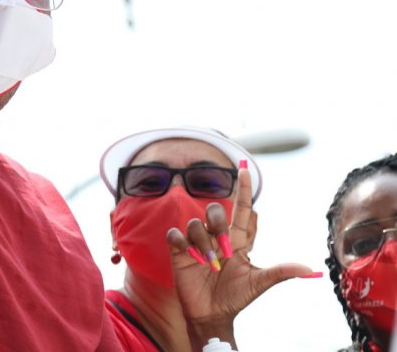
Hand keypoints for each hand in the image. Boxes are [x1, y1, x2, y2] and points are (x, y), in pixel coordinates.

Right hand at [165, 164, 314, 346]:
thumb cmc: (236, 298)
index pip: (242, 209)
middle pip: (215, 211)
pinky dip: (181, 242)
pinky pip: (175, 234)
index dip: (243, 189)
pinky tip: (188, 255)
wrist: (212, 315)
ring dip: (203, 243)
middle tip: (223, 250)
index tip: (244, 169)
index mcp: (238, 240)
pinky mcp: (179, 250)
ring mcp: (197, 242)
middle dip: (218, 224)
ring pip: (195, 223)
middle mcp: (217, 237)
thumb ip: (281, 272)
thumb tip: (310, 269)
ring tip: (207, 263)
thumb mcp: (259, 283)